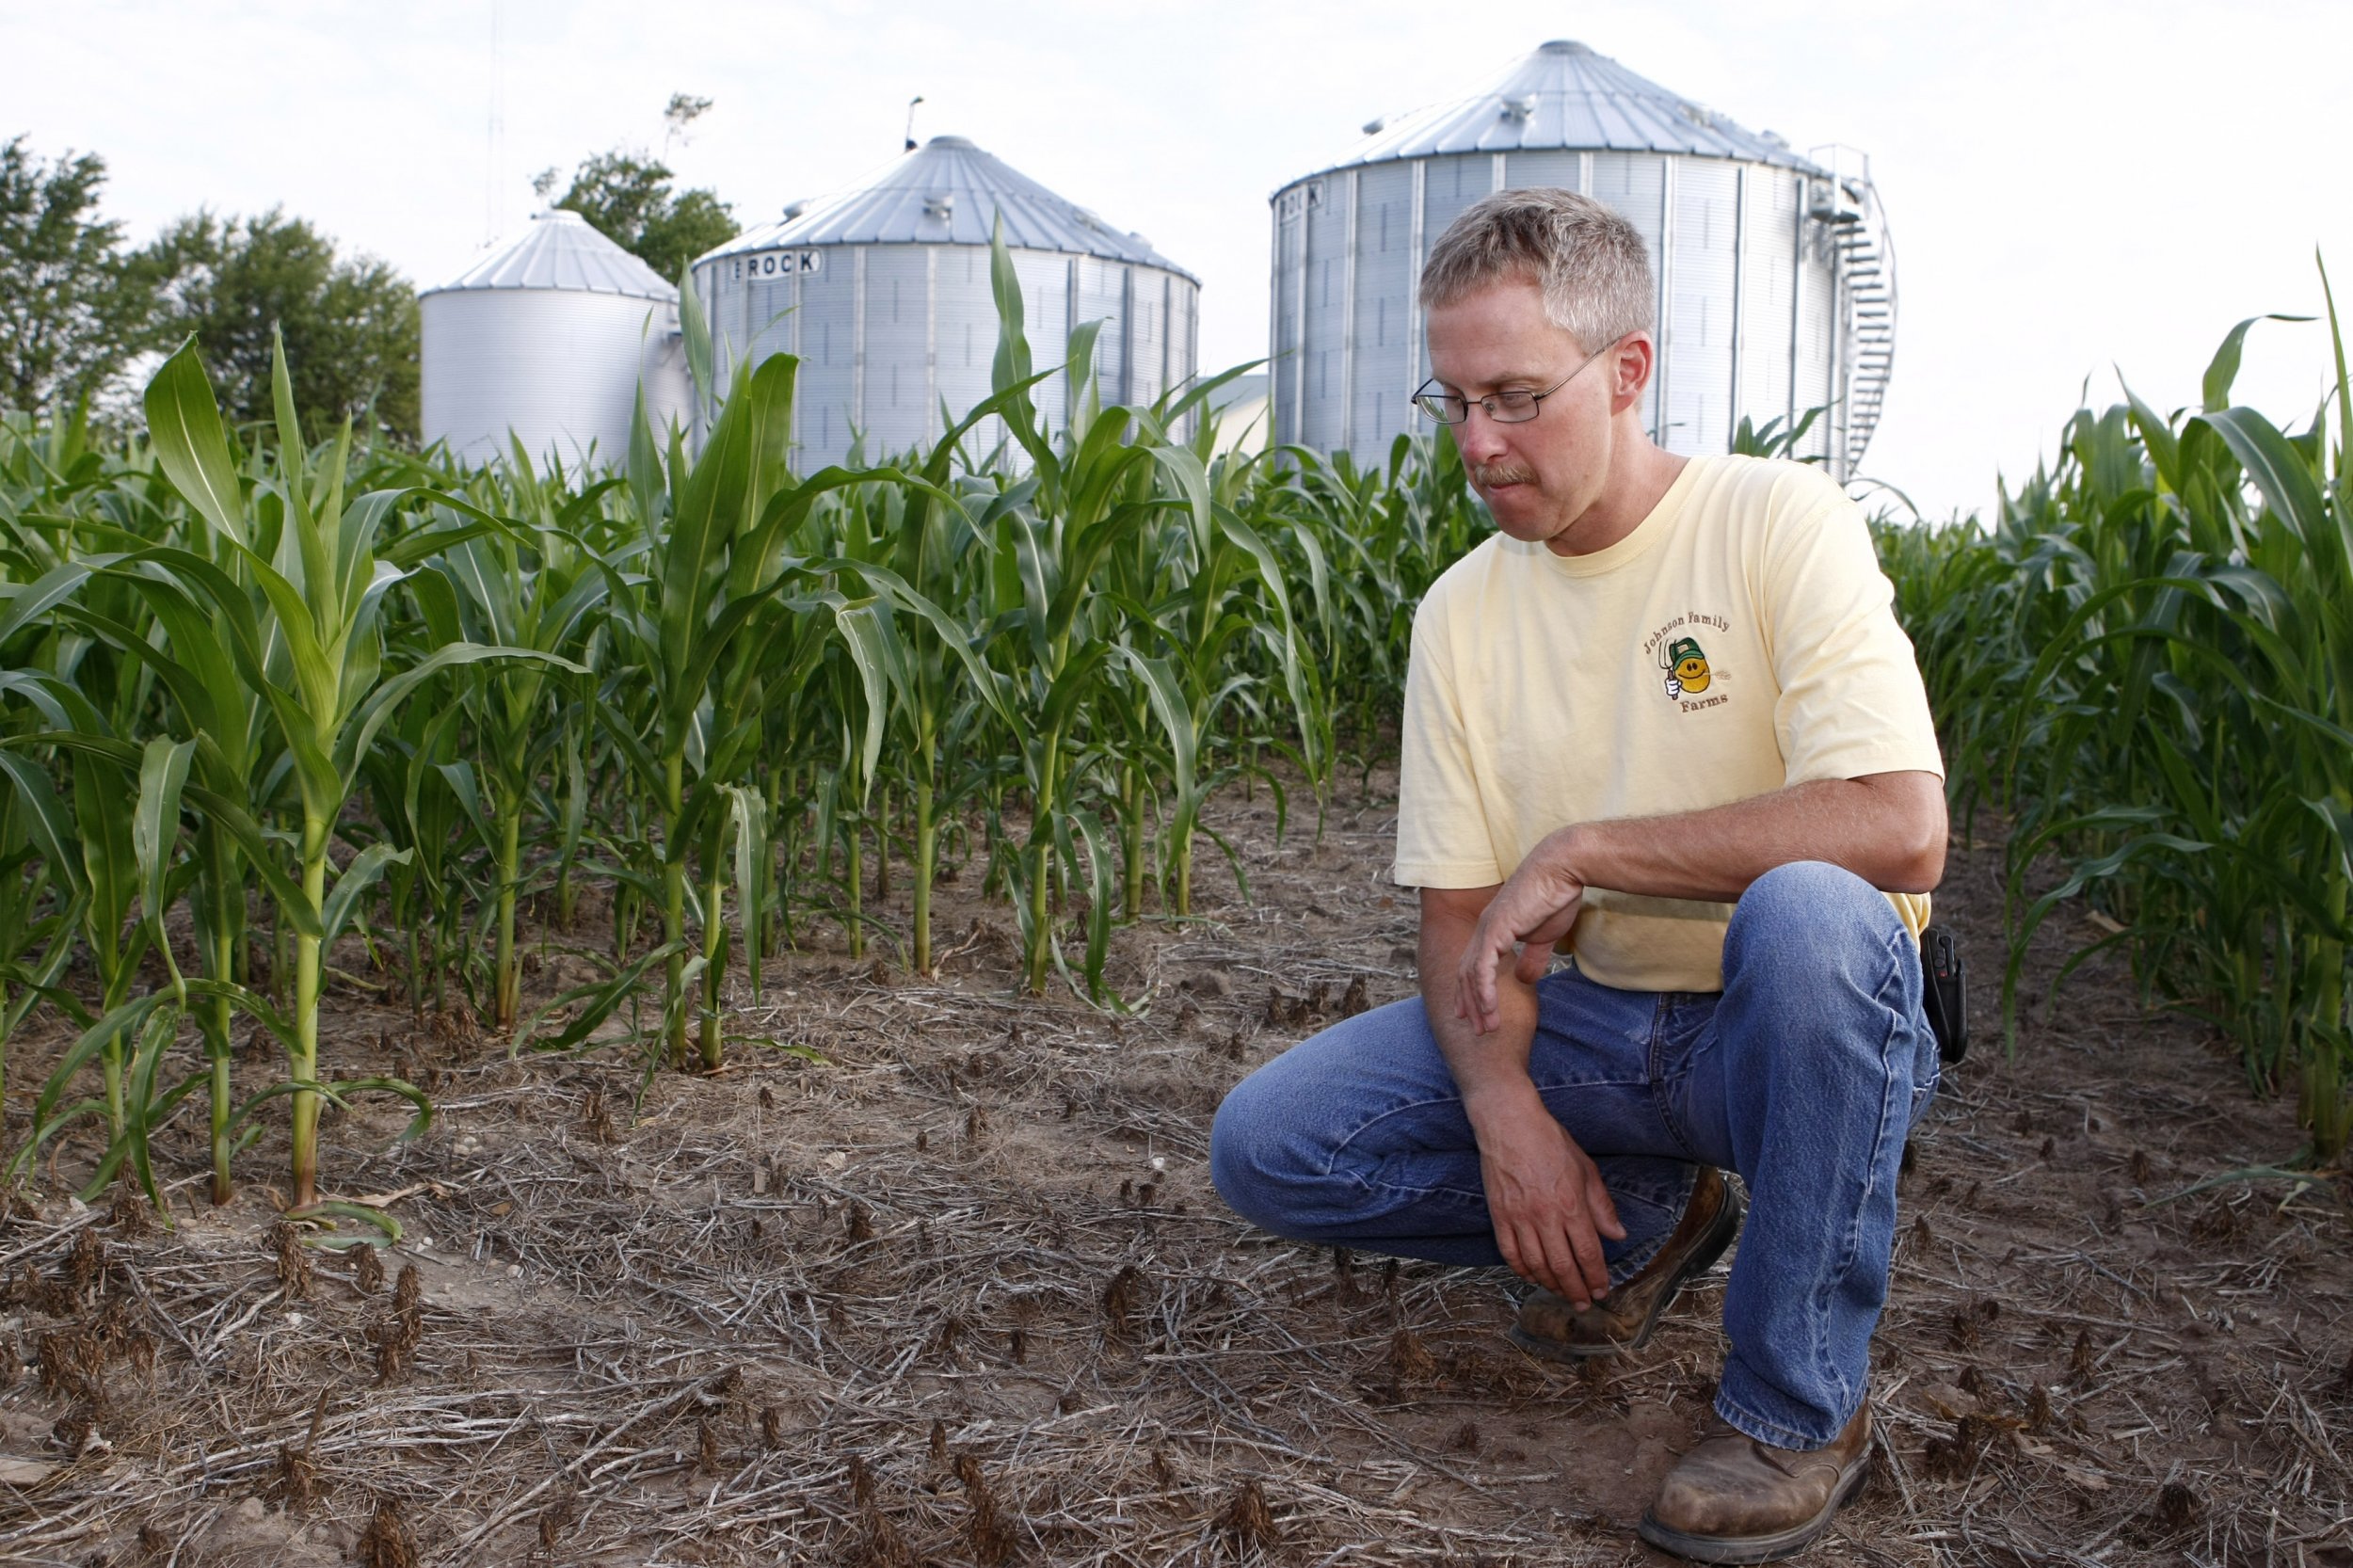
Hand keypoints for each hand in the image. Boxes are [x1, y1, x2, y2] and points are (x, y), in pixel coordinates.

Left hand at [1455, 834, 1585, 1033]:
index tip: (1474, 1015)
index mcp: (1494, 929)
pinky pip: (1483, 967)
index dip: (1472, 992)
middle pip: (1467, 974)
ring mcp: (1487, 928)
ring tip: (1485, 1028)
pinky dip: (1483, 990)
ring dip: (1478, 1004)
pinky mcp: (1496, 929)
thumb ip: (1532, 957)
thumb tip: (1523, 978)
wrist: (1563, 869)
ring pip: (1472, 975)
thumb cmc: (1556, 896)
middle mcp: (1484, 929)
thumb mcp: (1544, 936)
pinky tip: (1488, 1008)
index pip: (1474, 966)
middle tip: (1477, 1030)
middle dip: (1470, 1004)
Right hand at [1471, 1090, 1625, 1305]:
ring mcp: (1520, 1218)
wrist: (1509, 1124)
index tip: (1602, 1290)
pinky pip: (1510, 1253)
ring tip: (1561, 1292)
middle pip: (1563, 1267)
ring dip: (1550, 1285)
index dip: (1597, 1278)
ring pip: (1536, 1265)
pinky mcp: (1499, 1216)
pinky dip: (1521, 1270)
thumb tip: (1618, 1234)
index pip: (1588, 1254)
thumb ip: (1601, 1205)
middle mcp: (1546, 1217)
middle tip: (1583, 1303)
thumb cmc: (1550, 1141)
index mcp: (1572, 1205)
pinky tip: (1531, 1276)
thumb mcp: (1586, 1169)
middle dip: (1576, 1290)